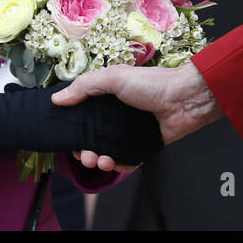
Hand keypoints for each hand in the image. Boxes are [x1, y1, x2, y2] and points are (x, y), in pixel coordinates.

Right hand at [52, 63, 222, 169]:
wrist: (186, 99)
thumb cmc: (152, 83)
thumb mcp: (114, 77)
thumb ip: (84, 86)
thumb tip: (57, 100)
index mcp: (107, 98)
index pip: (83, 115)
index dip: (73, 128)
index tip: (66, 137)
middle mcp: (116, 115)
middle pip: (92, 138)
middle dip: (84, 150)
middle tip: (84, 155)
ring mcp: (130, 132)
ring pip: (107, 152)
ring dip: (99, 160)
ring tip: (100, 160)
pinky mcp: (143, 146)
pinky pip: (127, 161)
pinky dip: (119, 166)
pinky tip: (114, 164)